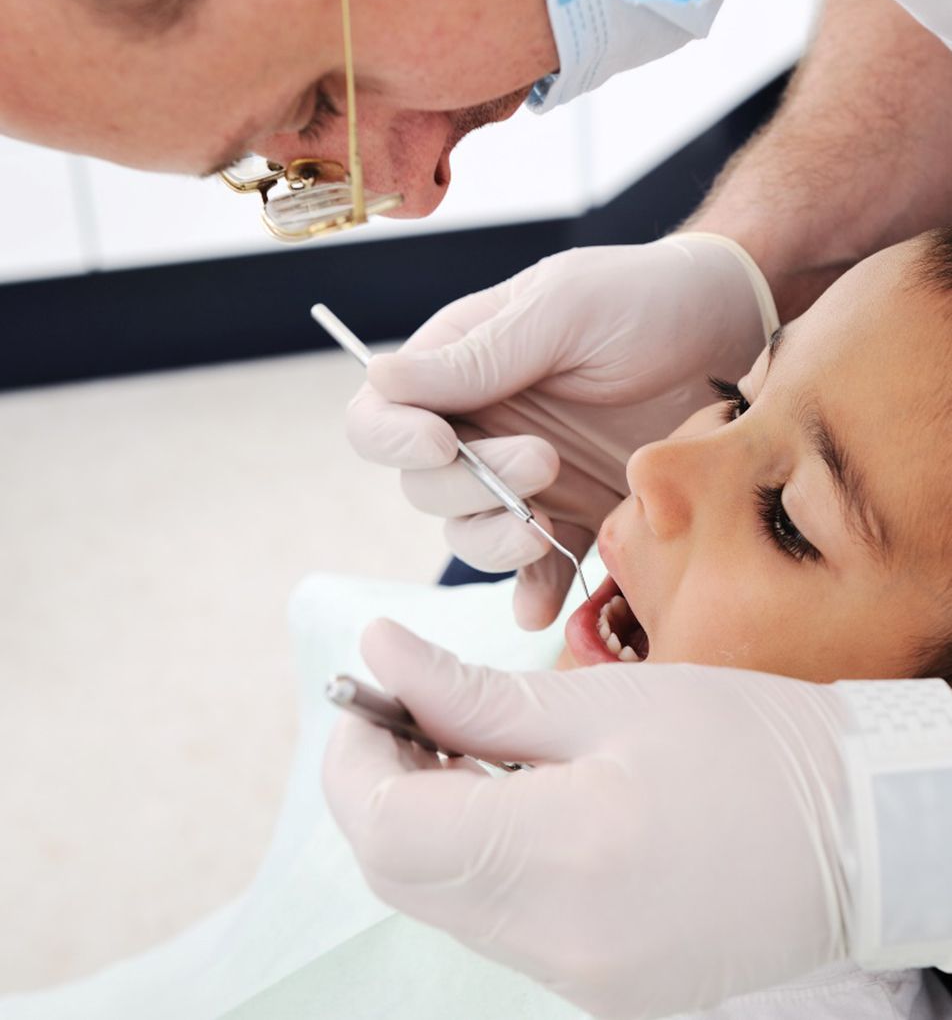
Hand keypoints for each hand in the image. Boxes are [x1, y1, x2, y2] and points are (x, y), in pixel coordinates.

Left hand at [323, 621, 849, 1019]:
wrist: (861, 831)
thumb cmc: (743, 741)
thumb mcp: (602, 700)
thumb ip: (473, 693)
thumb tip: (379, 653)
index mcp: (565, 859)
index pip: (388, 828)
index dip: (355, 753)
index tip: (372, 690)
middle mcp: (560, 943)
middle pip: (400, 873)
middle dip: (379, 784)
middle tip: (410, 706)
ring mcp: (579, 977)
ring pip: (441, 900)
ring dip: (425, 817)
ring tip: (464, 742)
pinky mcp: (598, 984)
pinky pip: (494, 921)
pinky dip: (474, 855)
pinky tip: (509, 797)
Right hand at [346, 234, 776, 628]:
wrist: (733, 332)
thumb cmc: (645, 299)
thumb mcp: (562, 310)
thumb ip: (478, 355)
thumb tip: (379, 377)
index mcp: (459, 366)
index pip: (382, 416)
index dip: (393, 441)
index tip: (440, 445)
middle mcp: (480, 426)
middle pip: (423, 487)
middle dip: (470, 487)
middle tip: (542, 461)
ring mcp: (525, 477)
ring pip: (469, 533)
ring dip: (497, 540)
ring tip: (548, 523)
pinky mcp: (575, 513)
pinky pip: (536, 567)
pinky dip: (533, 591)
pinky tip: (543, 607)